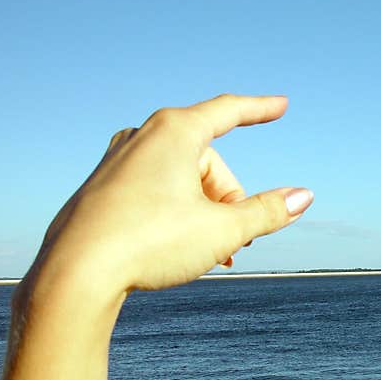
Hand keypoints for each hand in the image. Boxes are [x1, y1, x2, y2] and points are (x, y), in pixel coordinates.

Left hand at [28, 93, 311, 300]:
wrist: (76, 274)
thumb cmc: (150, 243)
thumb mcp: (222, 230)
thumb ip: (267, 211)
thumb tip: (304, 196)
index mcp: (174, 132)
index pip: (228, 111)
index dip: (260, 109)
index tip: (282, 105)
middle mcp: (143, 136)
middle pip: (208, 163)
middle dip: (228, 202)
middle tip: (233, 245)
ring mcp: (119, 160)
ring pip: (182, 180)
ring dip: (205, 214)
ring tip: (209, 255)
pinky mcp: (103, 186)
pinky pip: (155, 191)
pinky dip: (176, 215)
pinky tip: (175, 250)